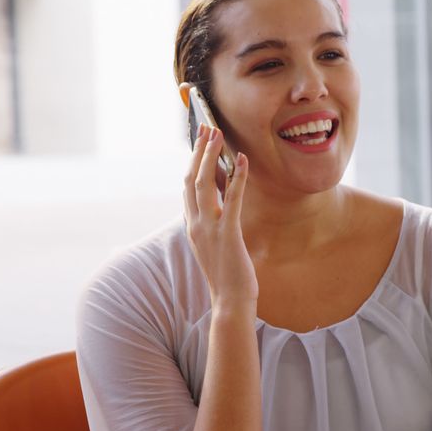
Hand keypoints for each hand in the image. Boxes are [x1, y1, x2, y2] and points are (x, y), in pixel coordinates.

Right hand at [184, 124, 257, 314]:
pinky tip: (243, 161)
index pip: (188, 188)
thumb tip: (223, 198)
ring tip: (218, 135)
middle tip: (207, 128)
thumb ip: (215, 222)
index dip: (193, 162)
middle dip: (199, 151)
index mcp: (192, 226)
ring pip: (206, 184)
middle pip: (192, 179)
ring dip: (211, 156)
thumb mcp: (216, 244)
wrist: (231, 302)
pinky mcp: (228, 234)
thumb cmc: (228, 275)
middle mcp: (195, 224)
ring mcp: (209, 229)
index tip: (199, 142)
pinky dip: (237, 178)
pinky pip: (232, 200)